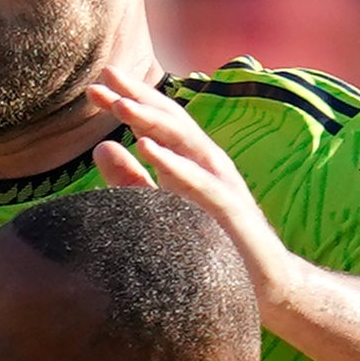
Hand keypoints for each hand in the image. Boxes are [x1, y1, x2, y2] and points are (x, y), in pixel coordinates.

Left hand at [83, 63, 297, 313]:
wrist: (265, 285)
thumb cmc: (212, 247)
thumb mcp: (161, 207)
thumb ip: (131, 179)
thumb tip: (101, 146)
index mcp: (189, 162)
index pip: (156, 123)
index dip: (129, 101)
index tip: (95, 86)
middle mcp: (207, 164)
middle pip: (170, 121)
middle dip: (138, 97)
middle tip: (106, 76)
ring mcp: (221, 183)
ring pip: (184, 142)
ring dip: (151, 120)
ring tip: (120, 103)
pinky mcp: (229, 209)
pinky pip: (197, 182)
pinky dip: (172, 163)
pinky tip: (146, 147)